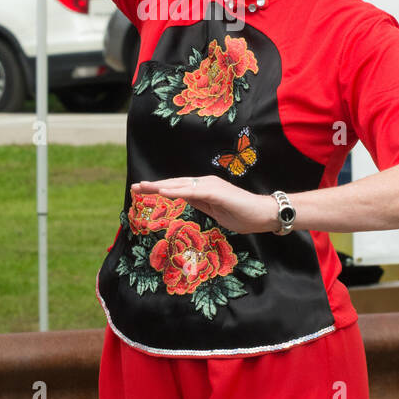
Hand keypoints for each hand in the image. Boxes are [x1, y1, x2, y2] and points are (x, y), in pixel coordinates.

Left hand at [131, 176, 278, 234]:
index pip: (177, 187)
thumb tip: (185, 200)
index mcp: (204, 188)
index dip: (159, 189)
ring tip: (143, 187)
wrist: (264, 215)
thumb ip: (201, 204)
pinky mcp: (216, 192)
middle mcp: (205, 183)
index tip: (142, 190)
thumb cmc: (243, 215)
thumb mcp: (216, 212)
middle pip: (175, 183)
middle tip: (134, 187)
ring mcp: (211, 185)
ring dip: (160, 186)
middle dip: (153, 185)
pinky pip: (192, 192)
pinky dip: (176, 191)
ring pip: (180, 185)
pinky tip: (163, 192)